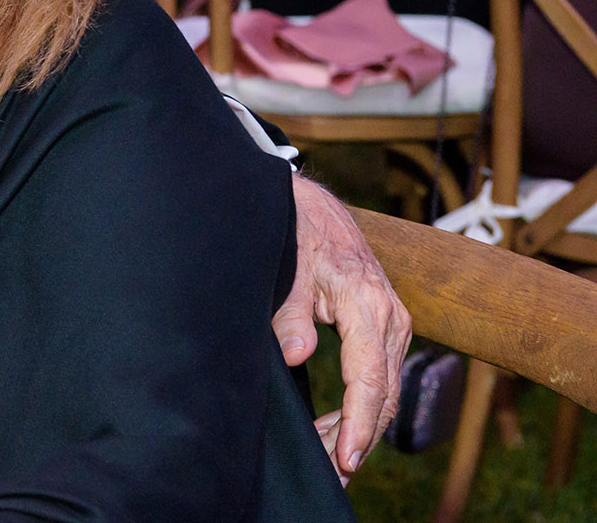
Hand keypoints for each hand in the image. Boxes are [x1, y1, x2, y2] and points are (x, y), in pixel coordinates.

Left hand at [277, 174, 408, 480]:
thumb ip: (290, 313)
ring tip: (333, 464)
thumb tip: (296, 354)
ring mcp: (394, 325)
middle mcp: (391, 319)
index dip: (356, 423)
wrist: (315, 208)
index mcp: (368, 305)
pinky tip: (341, 434)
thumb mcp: (289, 270)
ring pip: (386, 392)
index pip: (370, 379)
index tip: (344, 457)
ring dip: (361, 429)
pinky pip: (381, 379)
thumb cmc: (299, 236)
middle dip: (359, 439)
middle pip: (384, 395)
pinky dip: (364, 410)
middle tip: (334, 474)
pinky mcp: (386, 330)